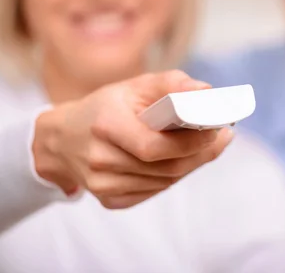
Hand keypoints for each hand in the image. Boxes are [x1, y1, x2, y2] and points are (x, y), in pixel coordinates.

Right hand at [32, 70, 233, 208]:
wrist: (63, 138)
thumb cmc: (107, 106)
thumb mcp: (136, 86)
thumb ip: (172, 84)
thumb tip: (208, 93)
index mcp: (106, 126)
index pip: (155, 146)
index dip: (191, 142)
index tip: (218, 129)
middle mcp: (100, 160)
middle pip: (166, 167)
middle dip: (200, 154)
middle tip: (222, 138)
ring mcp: (102, 185)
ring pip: (165, 181)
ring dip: (190, 164)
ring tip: (206, 145)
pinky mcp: (108, 200)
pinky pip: (154, 191)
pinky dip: (171, 175)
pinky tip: (179, 159)